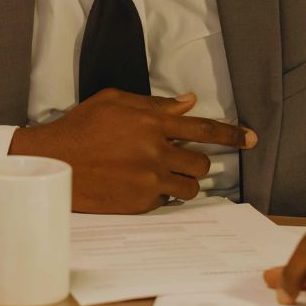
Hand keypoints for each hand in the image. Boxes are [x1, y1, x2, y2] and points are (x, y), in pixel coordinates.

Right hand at [8, 88, 256, 213]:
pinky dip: (159, 194)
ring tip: (160, 174)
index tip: (251, 139)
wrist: (53, 162)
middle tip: (179, 159)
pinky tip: (137, 184)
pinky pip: (166, 201)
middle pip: (201, 162)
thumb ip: (153, 104)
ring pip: (190, 186)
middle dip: (196, 160)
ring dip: (182, 180)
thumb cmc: (80, 127)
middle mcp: (155, 151)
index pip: (203, 128)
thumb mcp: (114, 102)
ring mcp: (148, 180)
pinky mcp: (140, 203)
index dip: (231, 134)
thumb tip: (188, 103)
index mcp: (151, 122)